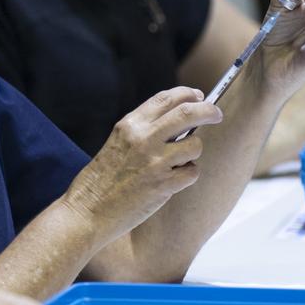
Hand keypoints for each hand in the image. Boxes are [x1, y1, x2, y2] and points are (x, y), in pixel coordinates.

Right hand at [62, 87, 222, 240]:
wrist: (87, 211)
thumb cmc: (101, 179)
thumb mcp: (117, 142)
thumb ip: (143, 129)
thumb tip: (177, 118)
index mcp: (130, 124)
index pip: (166, 97)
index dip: (187, 94)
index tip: (198, 96)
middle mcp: (143, 138)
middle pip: (188, 113)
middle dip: (209, 110)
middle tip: (217, 114)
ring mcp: (154, 162)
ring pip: (195, 145)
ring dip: (194, 152)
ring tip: (181, 161)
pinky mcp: (163, 186)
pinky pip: (192, 173)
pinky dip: (188, 176)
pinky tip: (174, 181)